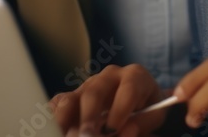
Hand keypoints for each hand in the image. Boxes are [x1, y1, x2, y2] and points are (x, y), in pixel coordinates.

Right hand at [49, 64, 163, 136]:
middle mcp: (109, 76)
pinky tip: (54, 130)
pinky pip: (57, 105)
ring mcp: (88, 85)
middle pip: (94, 92)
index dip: (119, 110)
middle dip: (89, 117)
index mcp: (135, 77)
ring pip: (72, 98)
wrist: (139, 104)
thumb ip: (142, 124)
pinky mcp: (73, 96)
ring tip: (67, 135)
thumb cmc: (147, 109)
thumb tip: (125, 130)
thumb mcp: (154, 117)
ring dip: (65, 121)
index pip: (128, 89)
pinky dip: (53, 120)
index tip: (112, 130)